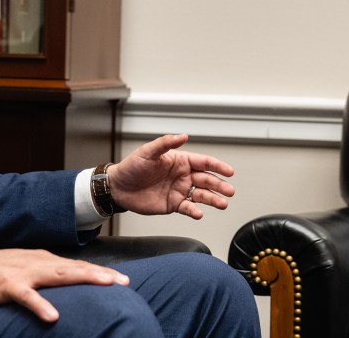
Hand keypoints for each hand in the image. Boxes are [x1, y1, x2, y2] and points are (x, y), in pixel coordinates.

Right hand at [0, 249, 128, 322]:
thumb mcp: (22, 272)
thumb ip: (43, 277)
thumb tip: (65, 286)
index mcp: (40, 260)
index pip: (75, 266)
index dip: (98, 271)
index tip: (121, 279)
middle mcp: (35, 262)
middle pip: (74, 268)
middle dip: (99, 273)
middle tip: (123, 281)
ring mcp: (21, 272)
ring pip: (58, 274)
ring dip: (83, 278)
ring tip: (104, 284)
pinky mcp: (5, 285)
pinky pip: (26, 296)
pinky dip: (40, 304)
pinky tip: (53, 315)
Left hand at [106, 134, 234, 219]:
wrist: (118, 188)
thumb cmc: (132, 167)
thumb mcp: (147, 152)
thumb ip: (165, 143)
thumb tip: (183, 135)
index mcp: (179, 161)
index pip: (203, 162)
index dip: (217, 166)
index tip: (229, 171)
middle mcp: (183, 176)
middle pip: (206, 179)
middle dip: (219, 185)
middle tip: (230, 190)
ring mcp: (179, 190)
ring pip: (201, 195)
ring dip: (213, 199)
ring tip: (223, 204)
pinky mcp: (173, 205)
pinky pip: (188, 208)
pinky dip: (195, 211)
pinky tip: (199, 213)